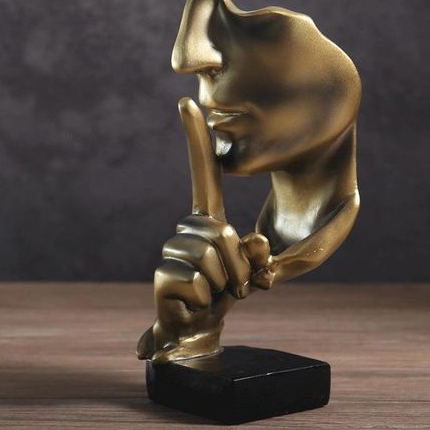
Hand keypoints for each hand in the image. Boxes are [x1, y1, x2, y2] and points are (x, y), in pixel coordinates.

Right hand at [137, 98, 272, 362]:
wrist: (194, 327)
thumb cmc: (225, 291)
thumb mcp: (253, 268)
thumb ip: (266, 254)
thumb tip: (259, 241)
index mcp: (209, 217)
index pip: (205, 173)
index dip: (196, 139)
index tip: (186, 103)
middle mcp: (187, 226)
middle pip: (225, 233)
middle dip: (241, 268)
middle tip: (230, 283)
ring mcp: (172, 249)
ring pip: (217, 259)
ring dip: (227, 285)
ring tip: (214, 292)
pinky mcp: (164, 276)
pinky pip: (203, 284)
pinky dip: (209, 302)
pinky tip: (194, 305)